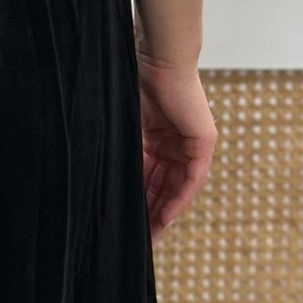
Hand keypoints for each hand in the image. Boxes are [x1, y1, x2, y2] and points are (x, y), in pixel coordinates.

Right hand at [138, 55, 216, 234]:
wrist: (157, 59)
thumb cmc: (135, 82)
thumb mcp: (124, 129)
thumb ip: (122, 155)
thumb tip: (99, 184)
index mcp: (157, 138)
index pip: (149, 178)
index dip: (139, 202)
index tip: (126, 225)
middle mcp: (177, 144)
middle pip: (164, 187)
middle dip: (152, 215)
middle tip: (139, 242)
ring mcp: (192, 144)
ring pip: (178, 187)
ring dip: (164, 213)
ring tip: (150, 238)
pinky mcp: (204, 142)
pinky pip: (192, 179)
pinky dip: (178, 199)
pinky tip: (164, 217)